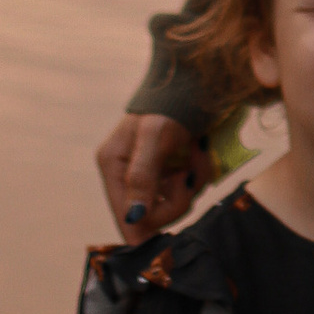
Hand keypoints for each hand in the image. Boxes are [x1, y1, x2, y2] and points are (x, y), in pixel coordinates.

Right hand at [95, 112, 208, 239]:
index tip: (171, 231)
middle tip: (189, 173)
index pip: (126, 217)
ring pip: (173, 205)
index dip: (149, 227)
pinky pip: (186, 190)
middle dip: (177, 198)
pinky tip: (200, 154)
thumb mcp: (154, 137)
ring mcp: (150, 174)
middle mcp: (127, 174)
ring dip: (192, 183)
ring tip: (198, 153)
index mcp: (113, 165)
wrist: (195, 82)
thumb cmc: (169, 105)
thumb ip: (142, 176)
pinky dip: (198, 175)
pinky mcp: (169, 171)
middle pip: (152, 217)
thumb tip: (133, 217)